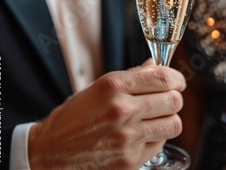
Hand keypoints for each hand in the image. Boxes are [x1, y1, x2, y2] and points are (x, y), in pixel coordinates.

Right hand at [28, 59, 185, 168]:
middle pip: (174, 100)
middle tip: (167, 99)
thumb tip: (155, 66)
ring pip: (174, 123)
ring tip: (158, 118)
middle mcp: (122, 110)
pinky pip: (160, 143)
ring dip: (169, 119)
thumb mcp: (98, 87)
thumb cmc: (72, 118)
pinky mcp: (130, 159)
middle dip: (174, 98)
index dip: (177, 79)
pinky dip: (156, 137)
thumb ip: (132, 76)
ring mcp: (127, 137)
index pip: (164, 78)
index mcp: (114, 86)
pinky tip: (143, 134)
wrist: (49, 152)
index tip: (177, 82)